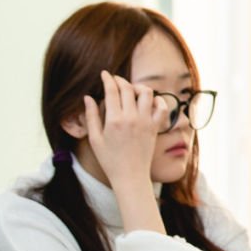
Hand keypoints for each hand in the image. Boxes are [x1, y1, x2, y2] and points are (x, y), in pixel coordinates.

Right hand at [82, 71, 165, 189]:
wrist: (130, 176)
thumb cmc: (109, 160)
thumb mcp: (94, 139)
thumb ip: (91, 116)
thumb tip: (88, 97)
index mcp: (114, 120)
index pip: (112, 90)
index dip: (108, 79)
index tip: (105, 74)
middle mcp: (131, 118)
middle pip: (128, 88)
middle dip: (120, 80)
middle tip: (115, 81)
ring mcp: (145, 122)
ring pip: (147, 93)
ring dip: (138, 87)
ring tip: (132, 90)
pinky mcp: (155, 127)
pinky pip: (162, 107)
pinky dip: (157, 100)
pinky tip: (149, 101)